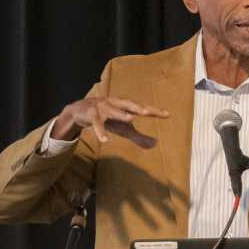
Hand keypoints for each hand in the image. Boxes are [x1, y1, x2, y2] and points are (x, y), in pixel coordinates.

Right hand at [53, 96, 169, 148]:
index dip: (154, 111)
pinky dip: (101, 132)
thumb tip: (156, 144)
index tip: (168, 115)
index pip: (142, 108)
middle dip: (138, 107)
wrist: (80, 112)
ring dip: (121, 114)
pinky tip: (105, 140)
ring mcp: (103, 107)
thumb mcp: (124, 129)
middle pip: (129, 104)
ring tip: (130, 119)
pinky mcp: (91, 114)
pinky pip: (97, 124)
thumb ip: (139, 136)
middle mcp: (116, 103)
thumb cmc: (107, 118)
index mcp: (126, 106)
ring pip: (113, 111)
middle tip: (148, 112)